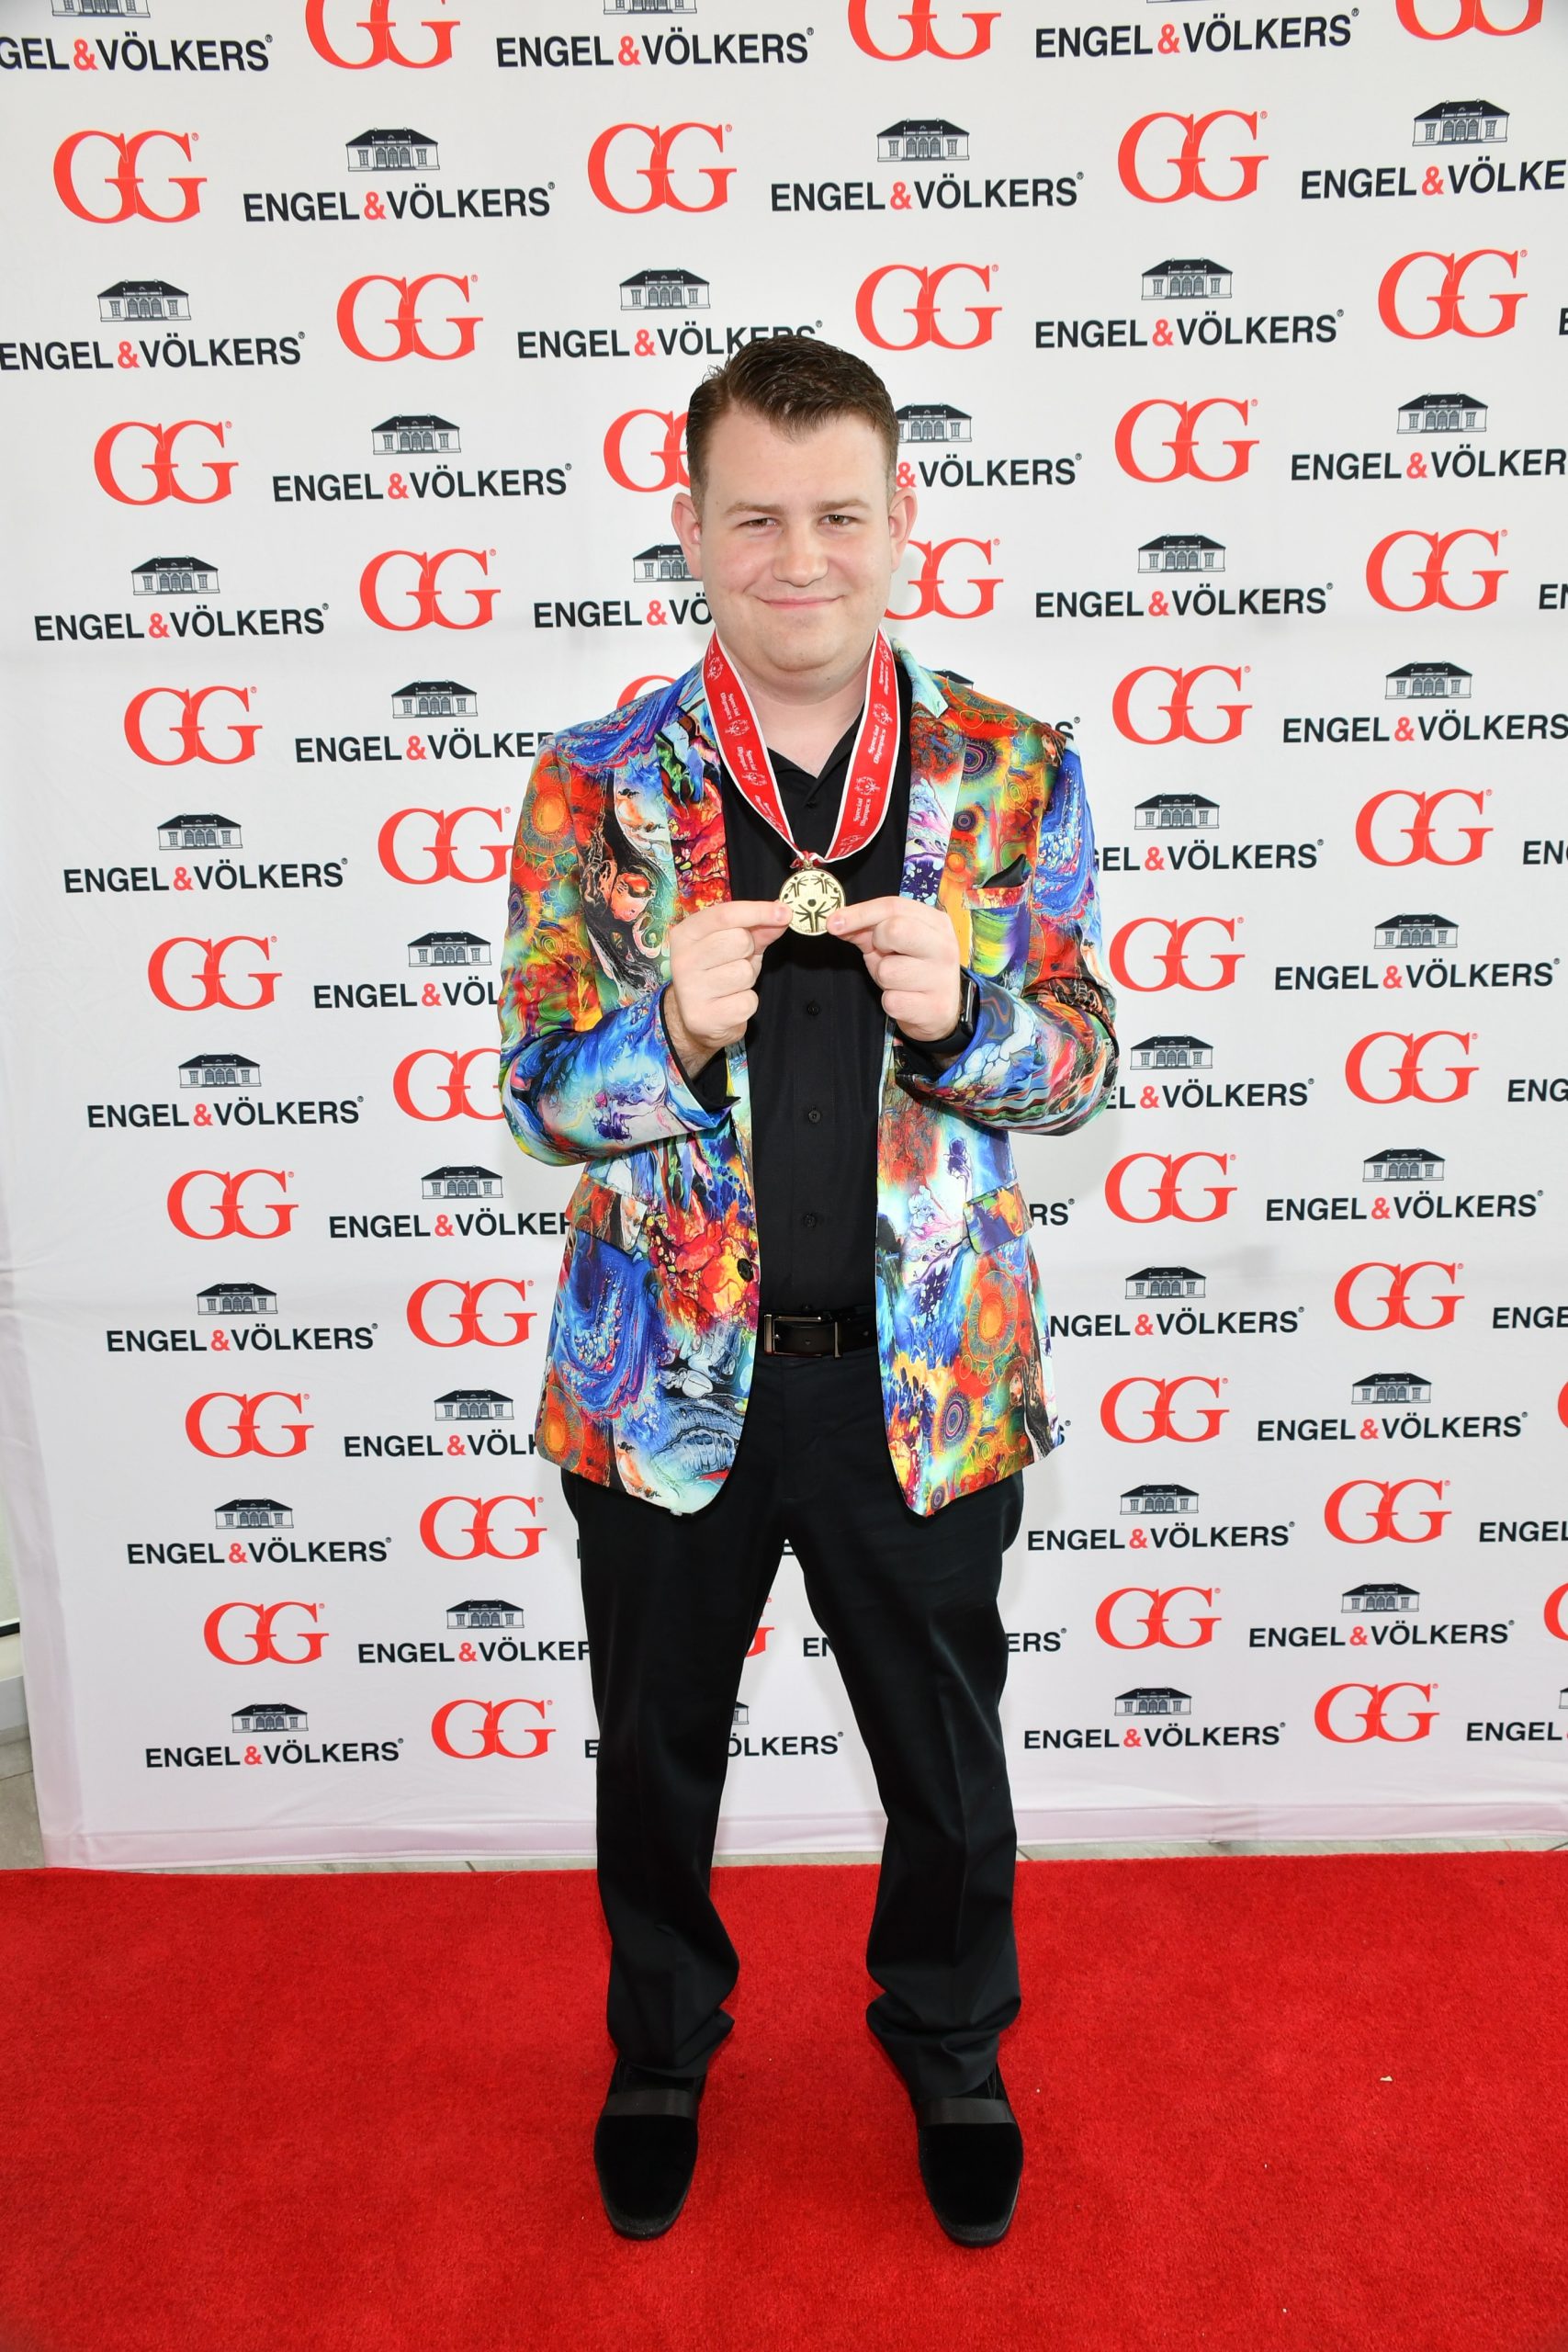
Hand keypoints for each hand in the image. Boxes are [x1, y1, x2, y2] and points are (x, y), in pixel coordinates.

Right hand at [664, 897, 790, 1074]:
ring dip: (748, 979)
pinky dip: (747, 1003)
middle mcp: (682, 959)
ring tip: (733, 985)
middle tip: (738, 962)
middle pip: (739, 941)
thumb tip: (782, 913)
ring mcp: (689, 990)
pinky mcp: (702, 1017)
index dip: (758, 911)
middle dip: (749, 952)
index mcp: (686, 934)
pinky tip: (731, 1004)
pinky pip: (746, 1002)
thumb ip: (758, 929)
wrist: (698, 1019)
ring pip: (744, 972)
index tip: (785, 912)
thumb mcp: (738, 947)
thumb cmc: (719, 974)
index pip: (725, 914)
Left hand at [824, 895, 961, 1043]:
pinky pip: (892, 1001)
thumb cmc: (911, 970)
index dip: (859, 913)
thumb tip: (836, 923)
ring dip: (883, 978)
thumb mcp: (890, 944)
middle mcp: (944, 946)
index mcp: (936, 923)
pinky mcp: (935, 1007)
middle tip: (882, 953)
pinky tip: (905, 999)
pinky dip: (890, 1001)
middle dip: (878, 942)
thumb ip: (866, 929)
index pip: (893, 907)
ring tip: (898, 981)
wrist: (937, 1012)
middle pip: (895, 929)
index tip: (833, 923)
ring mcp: (942, 978)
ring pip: (888, 971)